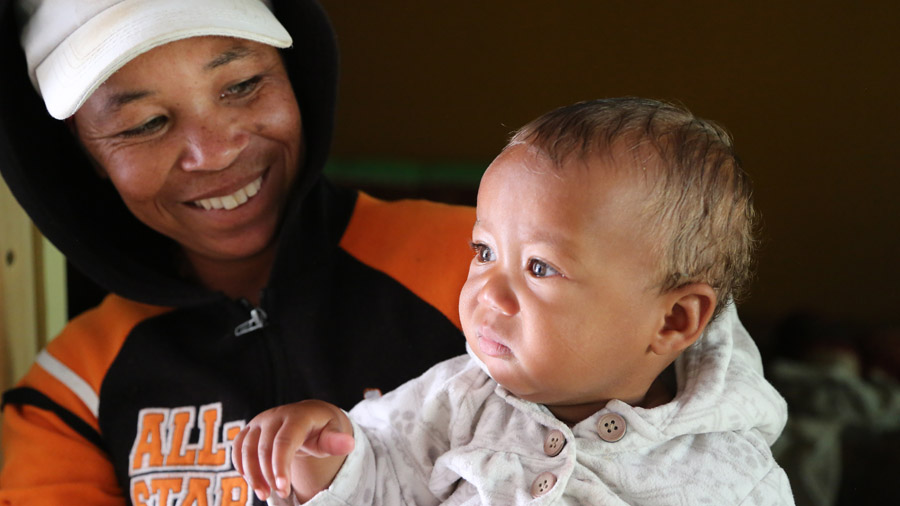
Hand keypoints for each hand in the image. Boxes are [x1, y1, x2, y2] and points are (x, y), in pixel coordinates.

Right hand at [232, 400, 354, 502]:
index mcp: (297, 416)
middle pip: (263, 448)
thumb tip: (348, 444)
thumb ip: (337, 441)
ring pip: (246, 448)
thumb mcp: (333, 433)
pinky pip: (238, 447)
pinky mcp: (250, 429)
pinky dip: (241, 466)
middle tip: (280, 495)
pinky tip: (252, 481)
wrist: (309, 416)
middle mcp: (274, 416)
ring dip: (252, 474)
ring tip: (264, 494)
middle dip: (268, 474)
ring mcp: (260, 422)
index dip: (281, 465)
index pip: (284, 441)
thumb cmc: (322, 428)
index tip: (283, 488)